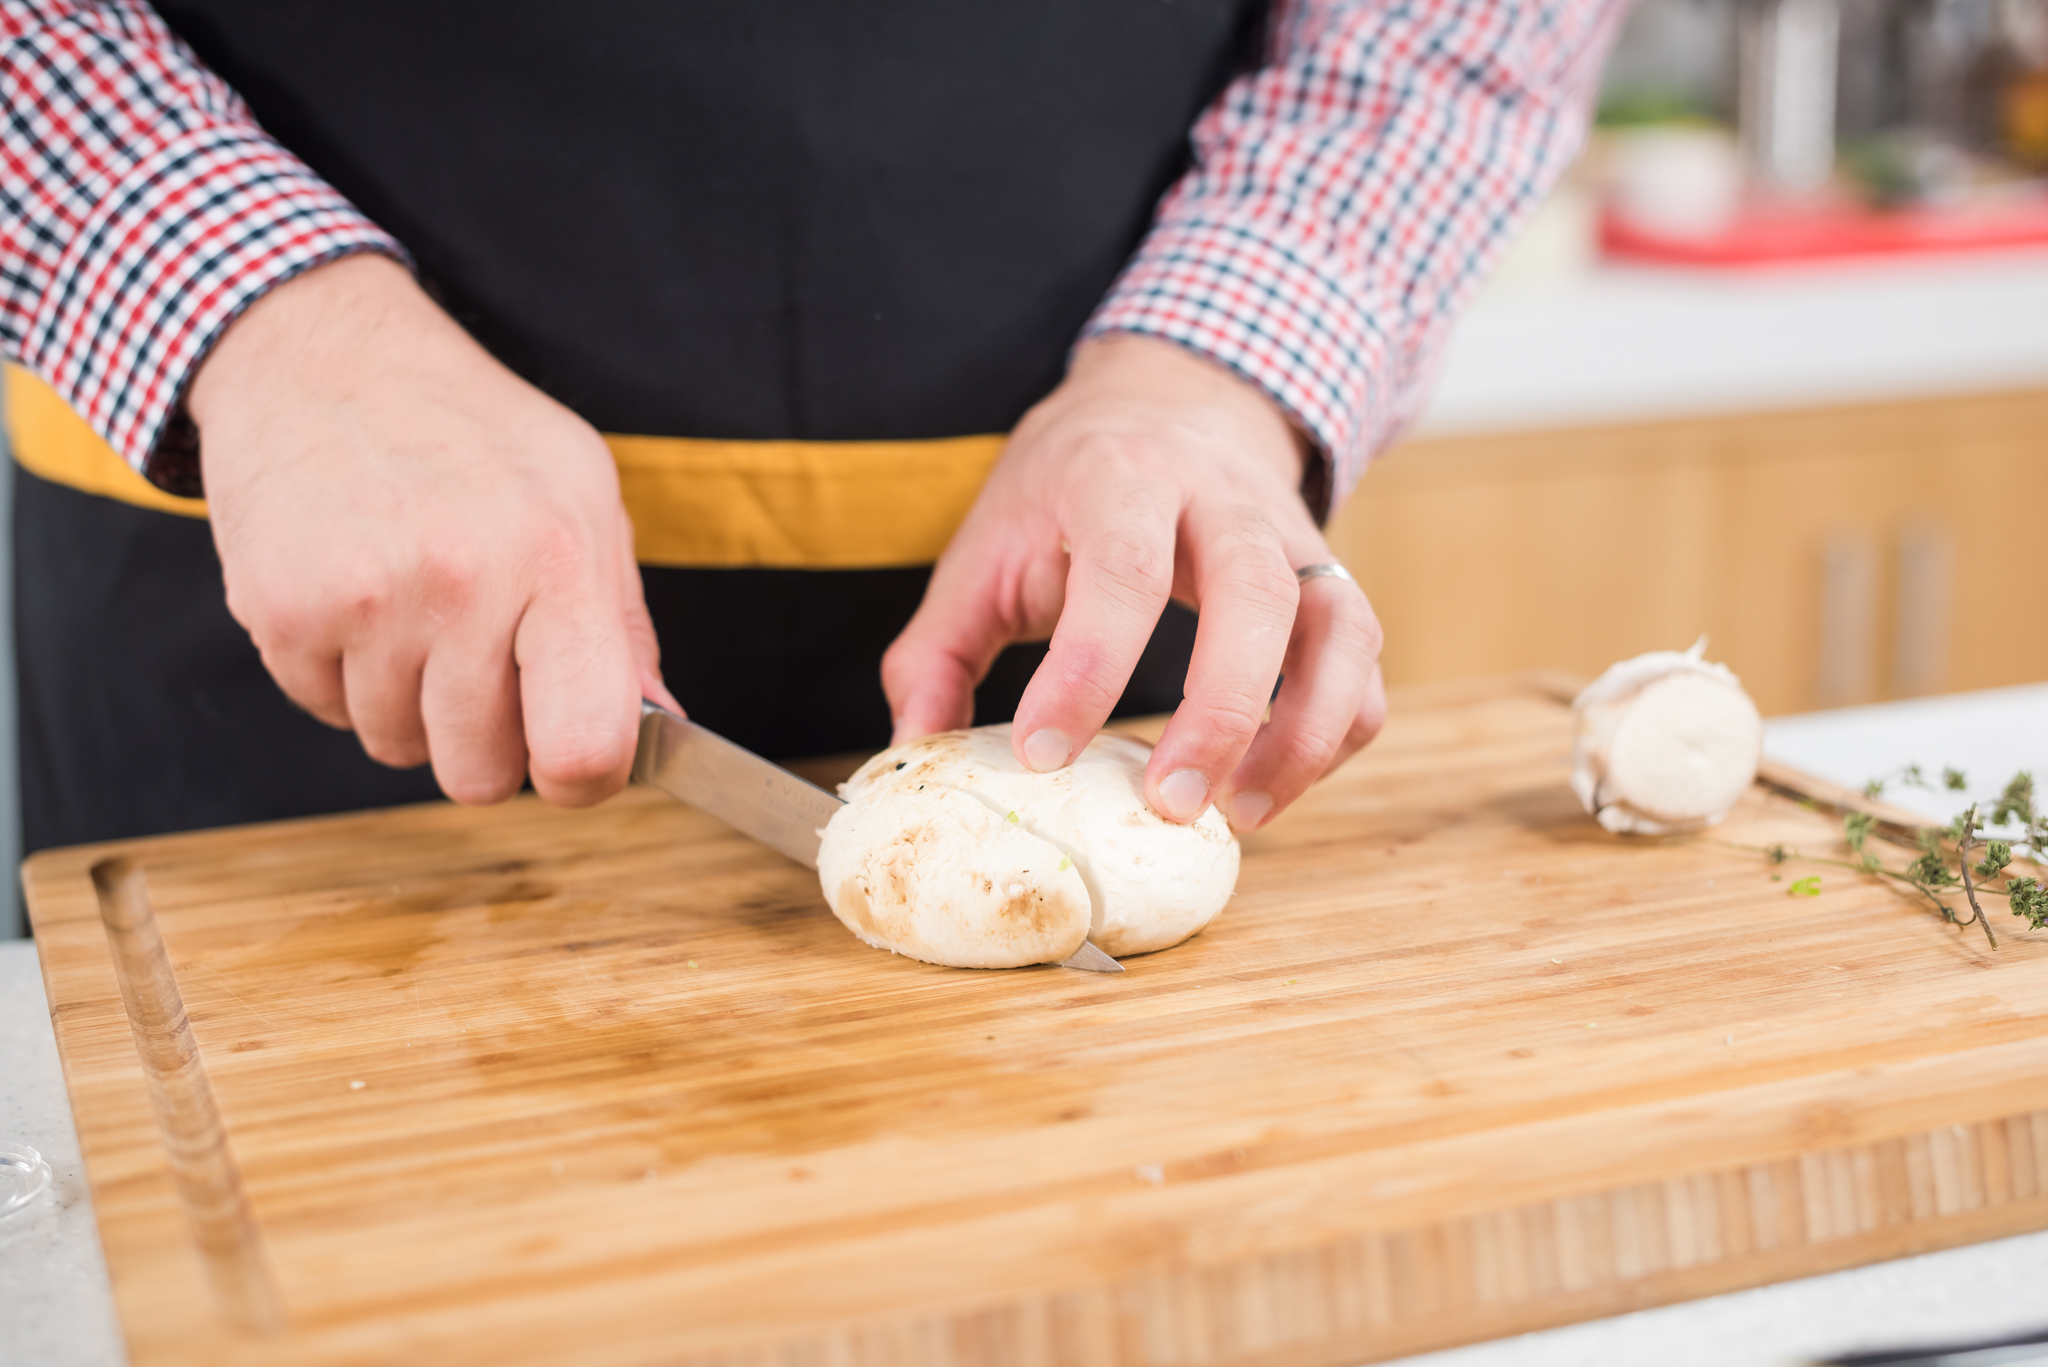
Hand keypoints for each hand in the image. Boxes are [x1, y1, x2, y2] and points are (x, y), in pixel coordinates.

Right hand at [187, 254, 677, 806]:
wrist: (324, 356)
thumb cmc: (471, 430)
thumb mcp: (582, 496)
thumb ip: (623, 624)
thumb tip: (664, 727)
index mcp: (558, 558)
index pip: (585, 745)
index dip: (582, 778)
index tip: (569, 757)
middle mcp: (464, 583)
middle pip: (481, 775)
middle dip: (485, 741)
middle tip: (479, 661)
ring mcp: (366, 600)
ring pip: (398, 748)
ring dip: (409, 704)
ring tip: (415, 607)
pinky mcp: (282, 612)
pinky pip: (326, 714)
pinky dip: (343, 676)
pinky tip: (358, 596)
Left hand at [883, 334, 1385, 830]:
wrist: (1170, 399)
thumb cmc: (1067, 487)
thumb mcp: (986, 546)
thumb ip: (939, 650)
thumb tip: (915, 752)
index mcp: (1122, 479)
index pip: (1120, 571)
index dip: (1086, 670)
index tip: (1041, 756)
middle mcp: (1224, 501)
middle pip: (1257, 596)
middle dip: (1222, 710)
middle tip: (1171, 803)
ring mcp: (1293, 539)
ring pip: (1339, 628)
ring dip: (1301, 732)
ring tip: (1237, 814)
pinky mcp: (1333, 580)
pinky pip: (1362, 662)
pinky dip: (1333, 732)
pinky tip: (1270, 787)